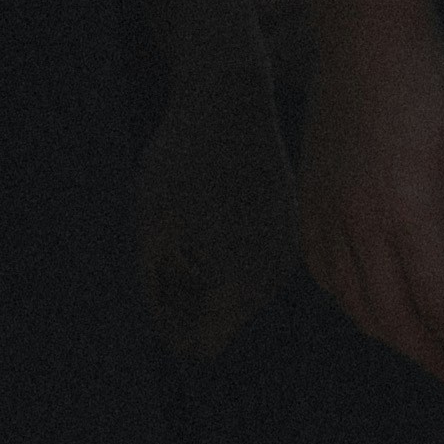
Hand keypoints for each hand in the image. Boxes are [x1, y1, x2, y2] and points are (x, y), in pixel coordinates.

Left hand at [136, 57, 300, 359]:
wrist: (233, 100)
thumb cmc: (182, 159)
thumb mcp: (151, 225)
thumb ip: (156, 285)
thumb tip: (170, 335)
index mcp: (239, 285)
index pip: (201, 343)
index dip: (169, 328)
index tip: (151, 289)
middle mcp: (273, 279)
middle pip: (224, 321)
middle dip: (190, 301)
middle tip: (163, 251)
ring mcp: (287, 256)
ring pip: (242, 293)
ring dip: (210, 276)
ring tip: (187, 228)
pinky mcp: (292, 233)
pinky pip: (257, 264)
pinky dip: (231, 254)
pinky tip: (213, 213)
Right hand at [300, 0, 443, 383]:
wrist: (363, 35)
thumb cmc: (429, 84)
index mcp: (406, 210)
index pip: (438, 301)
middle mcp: (359, 220)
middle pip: (392, 314)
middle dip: (428, 352)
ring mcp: (327, 210)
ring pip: (353, 299)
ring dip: (389, 335)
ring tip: (422, 349)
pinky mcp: (309, 196)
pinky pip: (322, 269)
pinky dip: (347, 301)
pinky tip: (370, 309)